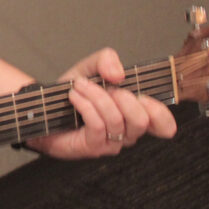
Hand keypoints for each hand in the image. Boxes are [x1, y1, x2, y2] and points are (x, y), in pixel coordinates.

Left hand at [28, 48, 176, 158]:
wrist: (44, 108)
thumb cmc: (74, 92)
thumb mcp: (91, 68)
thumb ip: (106, 61)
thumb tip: (118, 74)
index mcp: (134, 114)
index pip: (164, 125)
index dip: (160, 113)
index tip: (142, 95)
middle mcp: (127, 132)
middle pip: (141, 120)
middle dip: (123, 97)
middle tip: (104, 85)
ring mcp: (111, 143)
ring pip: (116, 120)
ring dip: (97, 97)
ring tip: (80, 86)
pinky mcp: (93, 147)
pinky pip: (98, 126)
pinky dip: (86, 105)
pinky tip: (74, 96)